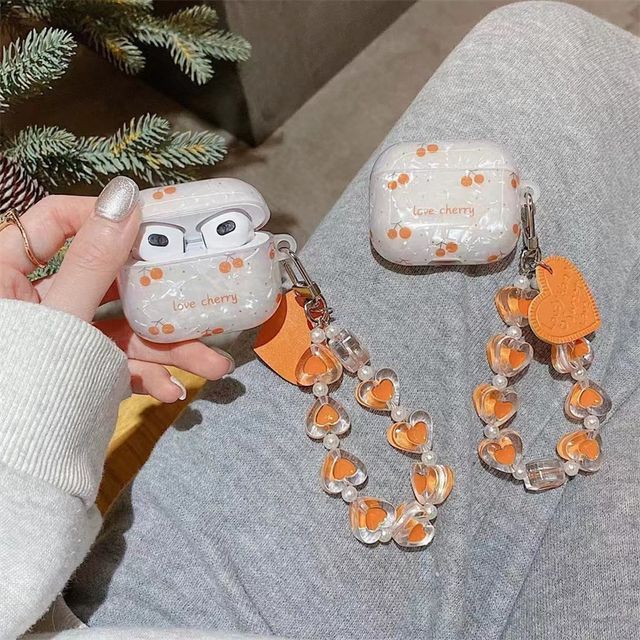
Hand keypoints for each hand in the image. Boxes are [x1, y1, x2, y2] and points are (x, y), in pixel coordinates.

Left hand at [0, 178, 233, 401]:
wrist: (17, 459)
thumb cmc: (22, 378)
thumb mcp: (60, 316)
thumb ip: (92, 261)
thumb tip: (123, 200)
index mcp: (11, 273)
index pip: (56, 221)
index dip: (101, 216)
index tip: (148, 223)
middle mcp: (43, 300)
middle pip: (111, 282)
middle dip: (161, 298)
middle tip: (200, 290)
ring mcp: (68, 335)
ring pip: (125, 329)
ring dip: (171, 349)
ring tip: (214, 366)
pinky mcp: (84, 366)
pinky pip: (119, 363)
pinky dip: (148, 376)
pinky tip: (170, 391)